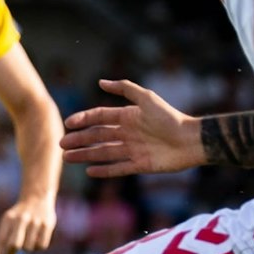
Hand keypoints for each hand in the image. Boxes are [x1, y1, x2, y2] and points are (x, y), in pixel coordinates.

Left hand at [0, 194, 55, 253]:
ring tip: (28, 240)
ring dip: (27, 248)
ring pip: (29, 247)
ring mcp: (35, 221)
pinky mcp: (47, 224)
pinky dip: (38, 246)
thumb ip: (6, 242)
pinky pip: (41, 246)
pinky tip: (37, 238)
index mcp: (8, 218)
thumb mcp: (9, 223)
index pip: (1, 239)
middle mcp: (21, 219)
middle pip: (15, 244)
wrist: (37, 197)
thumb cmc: (20, 216)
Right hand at [61, 79, 197, 176]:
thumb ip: (125, 89)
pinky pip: (118, 168)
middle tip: (62, 144)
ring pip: (104, 152)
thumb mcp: (147, 98)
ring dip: (86, 155)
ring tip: (68, 158)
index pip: (100, 117)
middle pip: (98, 136)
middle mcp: (128, 133)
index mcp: (128, 116)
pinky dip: (104, 170)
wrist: (190, 140)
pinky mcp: (140, 165)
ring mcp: (133, 150)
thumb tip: (100, 82)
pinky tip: (90, 171)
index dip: (84, 120)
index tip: (68, 124)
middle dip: (79, 140)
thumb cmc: (170, 118)